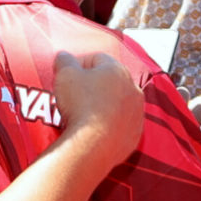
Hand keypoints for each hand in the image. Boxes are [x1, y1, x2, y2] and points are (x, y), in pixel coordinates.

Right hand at [50, 49, 143, 165]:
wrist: (93, 144)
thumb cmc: (80, 105)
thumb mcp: (65, 75)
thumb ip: (64, 61)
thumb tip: (63, 56)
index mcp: (117, 70)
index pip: (97, 59)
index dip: (79, 65)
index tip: (67, 76)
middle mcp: (133, 89)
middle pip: (110, 81)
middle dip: (93, 85)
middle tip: (75, 95)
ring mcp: (137, 113)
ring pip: (118, 104)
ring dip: (104, 105)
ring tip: (84, 114)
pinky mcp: (135, 135)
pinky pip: (121, 125)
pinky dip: (110, 126)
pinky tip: (95, 131)